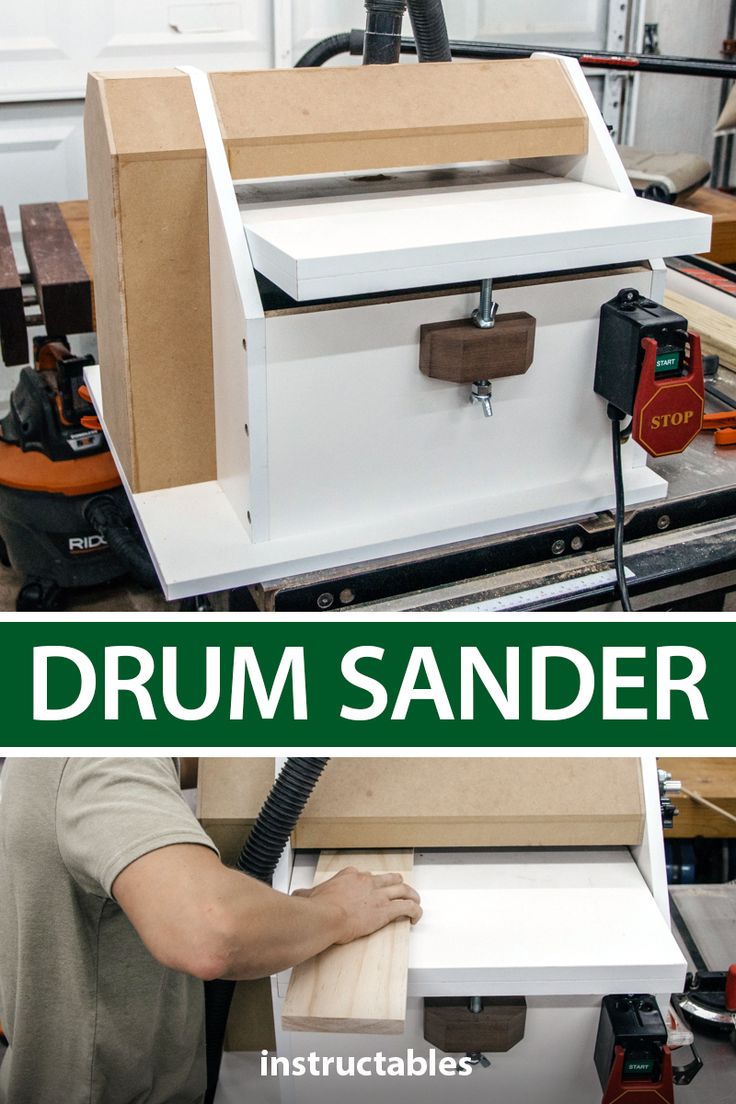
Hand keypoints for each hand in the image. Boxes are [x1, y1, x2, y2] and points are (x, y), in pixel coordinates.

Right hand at [293, 867, 421, 943]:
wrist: (324, 917)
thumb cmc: (318, 908)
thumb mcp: (308, 895)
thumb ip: (306, 894)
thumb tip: (298, 895)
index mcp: (350, 876)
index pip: (365, 875)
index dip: (370, 882)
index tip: (370, 888)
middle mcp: (367, 882)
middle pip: (389, 879)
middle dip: (397, 884)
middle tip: (400, 889)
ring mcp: (378, 895)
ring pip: (403, 890)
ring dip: (411, 895)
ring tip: (415, 901)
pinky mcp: (385, 911)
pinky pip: (407, 908)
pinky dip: (415, 911)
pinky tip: (416, 917)